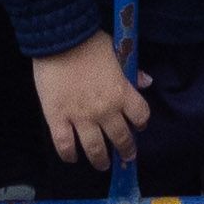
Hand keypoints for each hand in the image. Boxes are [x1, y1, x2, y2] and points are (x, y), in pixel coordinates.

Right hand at [31, 31, 151, 169]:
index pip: (140, 116)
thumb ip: (131, 72)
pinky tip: (72, 158)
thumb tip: (146, 82)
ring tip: (102, 165)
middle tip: (126, 155)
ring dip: (101, 160)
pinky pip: (64, 145)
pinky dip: (69, 155)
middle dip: (126, 150)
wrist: (60, 38)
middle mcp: (105, 110)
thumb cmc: (89, 42)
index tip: (138, 126)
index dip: (140, 123)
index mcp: (122, 93)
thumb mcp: (117, 52)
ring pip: (95, 149)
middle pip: (120, 138)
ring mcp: (81, 118)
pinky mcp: (57, 119)